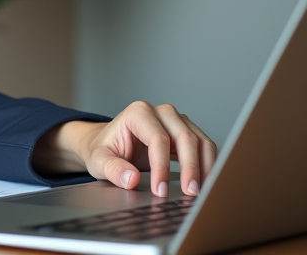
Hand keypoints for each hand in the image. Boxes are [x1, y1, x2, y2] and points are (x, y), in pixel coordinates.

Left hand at [35, 102, 216, 197]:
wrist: (107, 144)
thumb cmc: (103, 149)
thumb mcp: (98, 160)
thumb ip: (112, 169)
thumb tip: (132, 179)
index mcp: (138, 113)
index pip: (157, 138)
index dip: (162, 167)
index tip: (161, 191)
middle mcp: (160, 112)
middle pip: (185, 137)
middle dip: (190, 167)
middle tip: (189, 194)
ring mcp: (176, 121)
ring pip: (201, 141)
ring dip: (204, 167)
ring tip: (199, 192)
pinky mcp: (185, 133)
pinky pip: (204, 147)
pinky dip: (208, 165)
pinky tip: (204, 183)